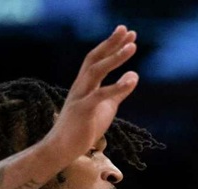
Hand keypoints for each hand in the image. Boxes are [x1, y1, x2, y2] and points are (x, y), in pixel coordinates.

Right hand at [46, 25, 139, 160]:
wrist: (63, 149)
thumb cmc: (83, 128)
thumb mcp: (107, 106)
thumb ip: (120, 90)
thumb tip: (135, 74)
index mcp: (85, 84)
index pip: (98, 59)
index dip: (112, 45)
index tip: (128, 34)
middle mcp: (80, 86)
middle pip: (95, 58)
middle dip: (111, 43)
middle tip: (127, 30)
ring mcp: (80, 97)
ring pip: (95, 71)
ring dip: (114, 58)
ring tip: (132, 47)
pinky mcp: (83, 111)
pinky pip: (100, 95)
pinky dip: (116, 86)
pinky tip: (131, 79)